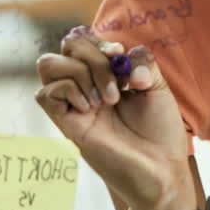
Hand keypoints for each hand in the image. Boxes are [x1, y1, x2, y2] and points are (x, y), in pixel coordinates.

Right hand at [34, 26, 189, 206]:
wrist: (163, 170)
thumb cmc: (160, 132)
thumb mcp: (158, 86)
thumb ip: (141, 60)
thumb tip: (120, 58)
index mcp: (106, 74)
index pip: (83, 39)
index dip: (97, 39)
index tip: (119, 54)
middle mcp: (86, 86)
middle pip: (67, 45)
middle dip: (93, 55)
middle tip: (118, 84)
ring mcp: (75, 105)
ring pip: (48, 64)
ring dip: (81, 73)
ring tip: (106, 99)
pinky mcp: (67, 125)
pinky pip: (45, 94)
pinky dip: (69, 90)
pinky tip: (91, 108)